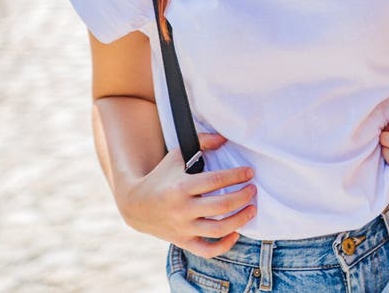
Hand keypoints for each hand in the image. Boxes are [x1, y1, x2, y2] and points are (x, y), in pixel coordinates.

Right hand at [121, 133, 256, 256]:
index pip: (215, 181)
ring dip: (240, 220)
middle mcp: (183, 209)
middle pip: (221, 206)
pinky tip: (235, 233)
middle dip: (242, 197)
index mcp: (181, 186)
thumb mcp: (177, 155)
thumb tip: (224, 138)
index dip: (236, 176)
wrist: (136, 205)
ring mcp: (183, 228)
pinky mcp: (183, 242)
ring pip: (217, 230)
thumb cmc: (161, 176)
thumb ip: (201, 142)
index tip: (249, 172)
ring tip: (252, 209)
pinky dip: (224, 245)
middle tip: (253, 189)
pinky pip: (207, 250)